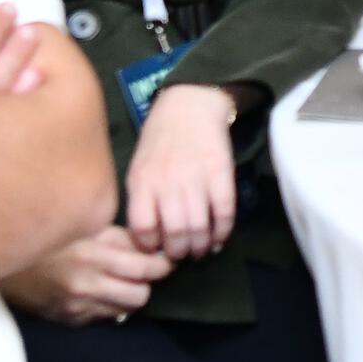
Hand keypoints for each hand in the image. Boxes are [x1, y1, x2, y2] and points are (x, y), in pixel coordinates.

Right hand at [1, 226, 170, 325]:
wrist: (2, 264)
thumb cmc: (46, 238)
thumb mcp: (83, 228)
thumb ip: (118, 238)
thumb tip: (150, 248)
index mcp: (91, 256)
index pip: (143, 269)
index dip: (161, 266)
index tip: (164, 262)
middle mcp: (85, 285)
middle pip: (140, 297)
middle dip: (145, 284)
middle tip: (142, 273)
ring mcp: (76, 306)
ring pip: (123, 310)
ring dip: (126, 296)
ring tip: (119, 281)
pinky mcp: (67, 320)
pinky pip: (101, 317)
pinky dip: (106, 305)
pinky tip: (97, 291)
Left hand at [124, 84, 238, 258]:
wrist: (189, 105)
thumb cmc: (159, 141)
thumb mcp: (138, 168)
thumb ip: (141, 201)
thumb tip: (149, 240)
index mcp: (142, 181)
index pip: (142, 228)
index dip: (149, 246)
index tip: (156, 249)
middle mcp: (168, 181)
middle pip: (174, 233)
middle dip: (179, 253)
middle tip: (182, 255)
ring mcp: (196, 177)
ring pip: (200, 228)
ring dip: (201, 247)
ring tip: (201, 250)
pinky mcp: (221, 173)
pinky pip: (224, 213)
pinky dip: (223, 232)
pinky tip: (219, 238)